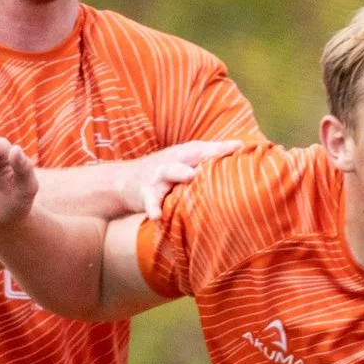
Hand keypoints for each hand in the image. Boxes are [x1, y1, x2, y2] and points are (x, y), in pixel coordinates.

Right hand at [116, 139, 239, 219]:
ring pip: (169, 172)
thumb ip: (207, 162)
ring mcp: (158, 176)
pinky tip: (157, 216)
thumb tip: (240, 158)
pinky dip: (153, 207)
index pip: (206, 149)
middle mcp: (173, 161)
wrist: (123, 181)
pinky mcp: (145, 192)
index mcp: (185, 155)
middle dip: (204, 153)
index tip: (240, 147)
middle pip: (189, 155)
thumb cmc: (165, 173)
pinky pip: (151, 201)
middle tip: (223, 154)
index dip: (222, 148)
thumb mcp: (184, 163)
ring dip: (178, 172)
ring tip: (190, 175)